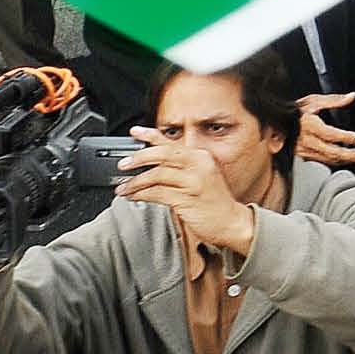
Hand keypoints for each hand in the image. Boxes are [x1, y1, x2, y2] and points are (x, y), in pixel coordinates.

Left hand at [118, 128, 258, 256]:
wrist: (231, 222)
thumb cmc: (215, 202)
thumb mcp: (202, 177)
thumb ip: (182, 168)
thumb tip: (152, 164)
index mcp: (202, 156)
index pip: (172, 142)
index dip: (151, 135)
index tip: (135, 131)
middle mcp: (199, 164)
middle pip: (163, 154)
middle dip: (139, 158)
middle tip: (123, 164)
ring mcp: (194, 181)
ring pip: (157, 175)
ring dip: (135, 182)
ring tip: (122, 187)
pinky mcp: (187, 198)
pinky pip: (157, 193)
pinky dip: (141, 194)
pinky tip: (133, 197)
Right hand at [293, 90, 354, 164]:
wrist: (275, 124)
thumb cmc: (294, 110)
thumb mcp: (313, 101)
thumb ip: (334, 100)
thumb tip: (352, 96)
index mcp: (309, 125)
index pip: (330, 134)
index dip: (345, 138)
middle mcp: (307, 141)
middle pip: (332, 152)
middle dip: (352, 156)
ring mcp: (305, 151)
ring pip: (329, 159)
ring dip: (349, 160)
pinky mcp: (306, 156)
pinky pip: (325, 161)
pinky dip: (339, 161)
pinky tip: (351, 158)